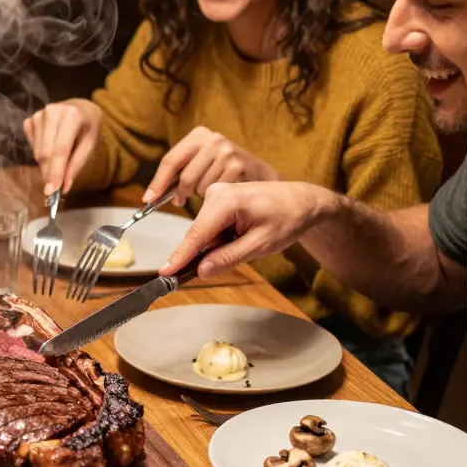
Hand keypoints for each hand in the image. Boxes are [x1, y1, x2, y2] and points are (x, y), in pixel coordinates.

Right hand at [23, 99, 102, 194]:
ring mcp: (38, 115)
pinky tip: (51, 148)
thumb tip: (63, 187)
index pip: (60, 150)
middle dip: (48, 173)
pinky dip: (40, 154)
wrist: (80, 108)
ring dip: (45, 165)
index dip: (55, 172)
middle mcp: (52, 112)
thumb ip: (76, 165)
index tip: (51, 191)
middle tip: (53, 190)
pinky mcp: (30, 120)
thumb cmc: (88, 127)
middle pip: (45, 152)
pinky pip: (32, 146)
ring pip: (37, 152)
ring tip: (59, 163)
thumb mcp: (90, 145)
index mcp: (71, 115)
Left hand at [144, 127, 279, 205]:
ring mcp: (228, 152)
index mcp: (199, 135)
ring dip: (201, 195)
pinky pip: (215, 192)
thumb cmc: (222, 170)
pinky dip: (215, 197)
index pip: (171, 160)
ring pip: (200, 188)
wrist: (259, 174)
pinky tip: (223, 190)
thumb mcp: (200, 161)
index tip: (148, 199)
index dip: (158, 183)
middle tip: (184, 198)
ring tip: (210, 188)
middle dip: (182, 193)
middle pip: (185, 178)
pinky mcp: (239, 167)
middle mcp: (214, 140)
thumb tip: (152, 195)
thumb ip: (179, 172)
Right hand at [159, 181, 337, 278]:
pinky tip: (243, 233)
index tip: (165, 273)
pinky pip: (210, 225)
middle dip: (210, 252)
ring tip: (248, 239)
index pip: (197, 235)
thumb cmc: (287, 218)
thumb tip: (202, 270)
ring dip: (219, 244)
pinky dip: (222, 236)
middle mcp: (216, 193)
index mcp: (227, 201)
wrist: (301, 200)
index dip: (180, 256)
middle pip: (199, 234)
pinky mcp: (217, 197)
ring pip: (204, 231)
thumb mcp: (261, 244)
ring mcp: (216, 193)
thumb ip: (229, 257)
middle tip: (240, 254)